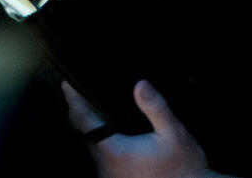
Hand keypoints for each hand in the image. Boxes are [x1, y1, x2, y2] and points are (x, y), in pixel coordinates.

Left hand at [62, 80, 225, 177]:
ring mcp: (109, 175)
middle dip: (80, 111)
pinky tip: (108, 129)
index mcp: (116, 151)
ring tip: (91, 105)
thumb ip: (155, 107)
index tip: (68, 84)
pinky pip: (99, 156)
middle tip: (78, 89)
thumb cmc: (184, 165)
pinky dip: (98, 140)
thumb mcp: (174, 133)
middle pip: (83, 133)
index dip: (74, 101)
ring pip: (89, 145)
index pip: (85, 122)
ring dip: (89, 127)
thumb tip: (140, 84)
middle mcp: (106, 165)